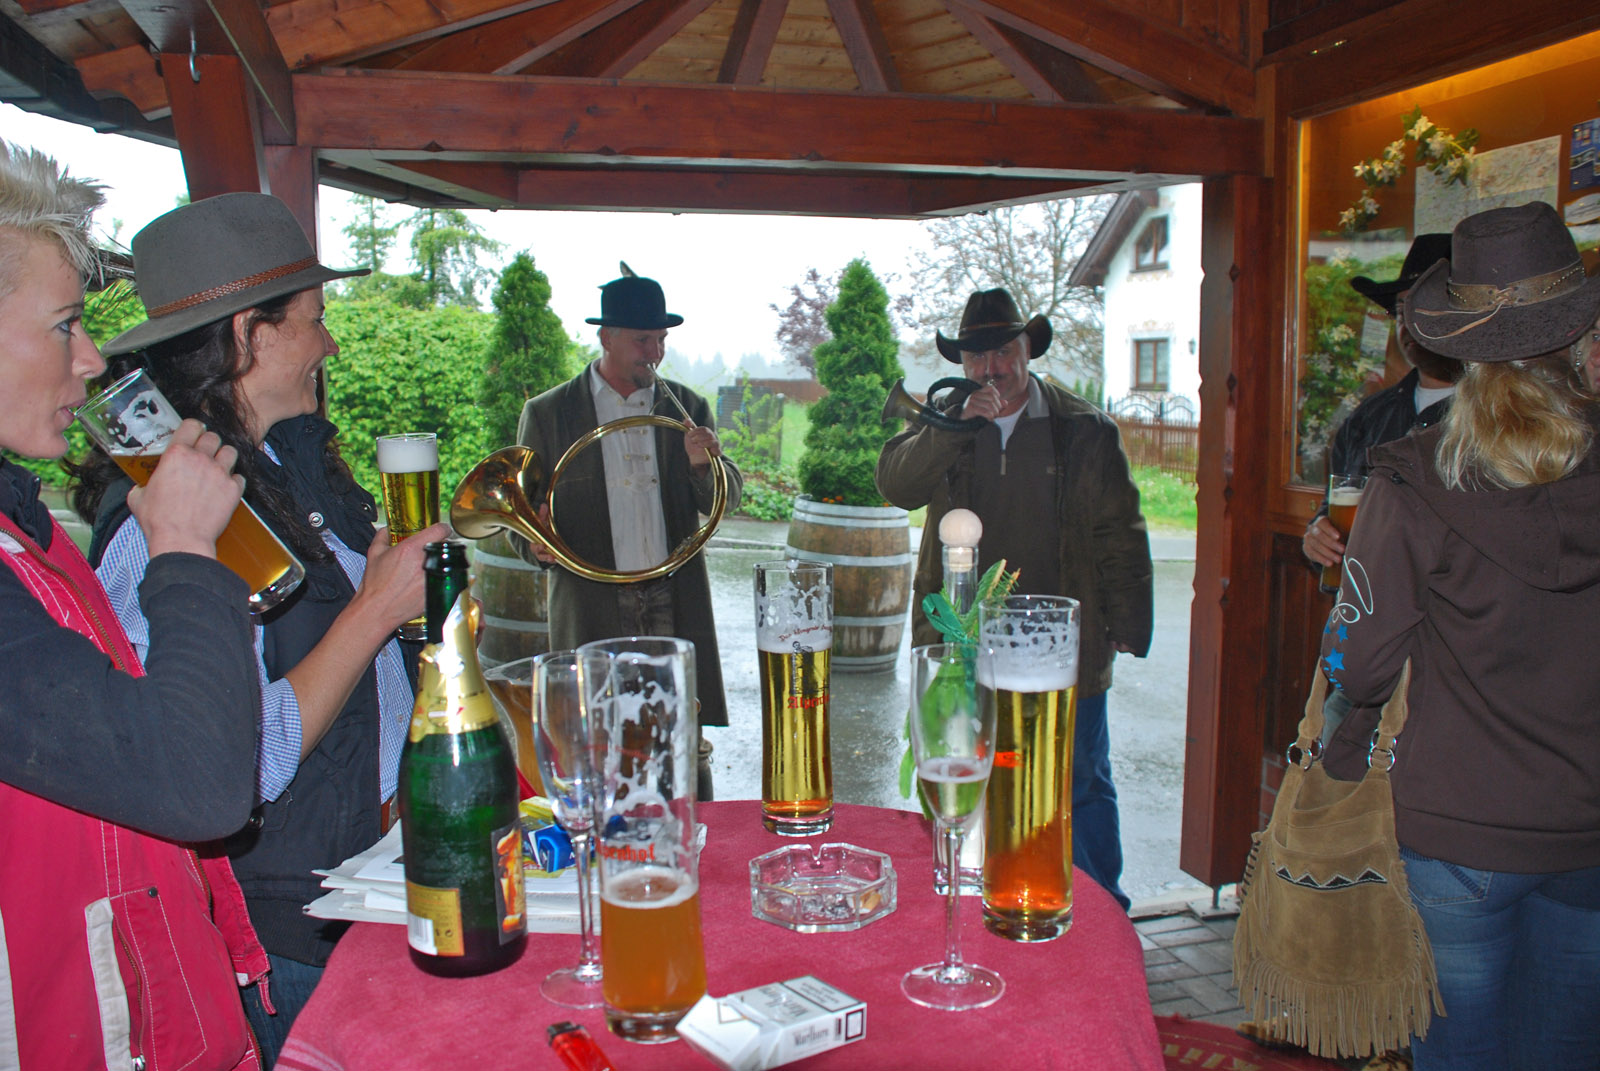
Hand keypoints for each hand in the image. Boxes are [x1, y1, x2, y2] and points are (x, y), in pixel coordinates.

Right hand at [133, 419, 244, 559]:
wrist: (182, 540)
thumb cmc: (158, 520)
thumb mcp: (138, 498)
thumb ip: (142, 484)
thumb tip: (141, 486)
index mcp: (176, 455)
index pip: (192, 425)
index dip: (194, 428)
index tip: (193, 435)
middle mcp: (200, 459)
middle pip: (213, 437)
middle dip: (209, 443)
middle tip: (205, 454)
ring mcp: (220, 473)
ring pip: (231, 451)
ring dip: (224, 457)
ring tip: (218, 468)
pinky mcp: (233, 489)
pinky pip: (240, 477)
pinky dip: (234, 481)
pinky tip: (225, 488)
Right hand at [354, 521, 451, 633]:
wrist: (377, 610)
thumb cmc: (375, 585)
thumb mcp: (374, 554)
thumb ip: (382, 536)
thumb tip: (386, 530)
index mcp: (411, 548)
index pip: (440, 530)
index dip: (442, 529)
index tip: (441, 532)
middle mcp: (425, 561)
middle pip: (446, 546)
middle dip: (440, 548)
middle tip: (432, 553)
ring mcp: (433, 577)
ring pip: (450, 563)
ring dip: (443, 564)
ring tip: (431, 569)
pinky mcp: (437, 592)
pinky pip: (448, 580)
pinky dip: (442, 579)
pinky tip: (429, 582)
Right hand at [529, 502, 555, 563]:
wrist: (538, 537)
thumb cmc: (540, 528)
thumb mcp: (540, 522)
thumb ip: (542, 515)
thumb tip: (544, 505)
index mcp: (533, 539)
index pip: (534, 543)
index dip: (538, 545)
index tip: (543, 545)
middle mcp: (536, 547)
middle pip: (538, 552)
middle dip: (543, 553)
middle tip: (549, 554)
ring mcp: (541, 553)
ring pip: (543, 557)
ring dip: (548, 558)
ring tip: (553, 558)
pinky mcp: (546, 556)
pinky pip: (548, 560)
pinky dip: (551, 560)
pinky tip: (556, 560)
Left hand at [682, 419, 721, 470]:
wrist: (693, 458)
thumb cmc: (693, 446)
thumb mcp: (688, 436)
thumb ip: (688, 426)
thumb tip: (687, 420)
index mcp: (707, 433)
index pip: (704, 429)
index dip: (696, 431)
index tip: (689, 434)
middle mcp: (713, 438)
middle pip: (709, 434)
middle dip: (699, 437)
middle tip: (693, 440)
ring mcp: (716, 445)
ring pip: (714, 442)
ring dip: (704, 443)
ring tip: (698, 445)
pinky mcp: (717, 453)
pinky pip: (718, 450)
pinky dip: (713, 450)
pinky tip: (708, 450)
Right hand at [958, 382, 1004, 422]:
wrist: (960, 420)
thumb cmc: (974, 414)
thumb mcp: (986, 408)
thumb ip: (997, 405)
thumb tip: (1006, 403)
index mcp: (978, 392)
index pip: (990, 388)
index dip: (997, 394)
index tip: (997, 403)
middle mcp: (975, 394)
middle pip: (992, 398)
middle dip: (998, 407)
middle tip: (997, 414)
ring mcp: (972, 401)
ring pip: (990, 405)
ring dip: (994, 413)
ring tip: (993, 417)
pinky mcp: (970, 408)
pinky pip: (985, 411)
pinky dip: (990, 416)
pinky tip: (989, 419)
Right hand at [1302, 515, 1343, 567]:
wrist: (1327, 540)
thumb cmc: (1339, 532)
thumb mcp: (1343, 527)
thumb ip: (1348, 527)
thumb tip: (1358, 529)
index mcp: (1321, 521)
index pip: (1322, 523)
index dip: (1330, 530)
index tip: (1339, 537)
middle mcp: (1312, 528)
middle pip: (1319, 535)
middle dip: (1331, 544)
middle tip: (1343, 550)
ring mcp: (1308, 538)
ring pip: (1315, 546)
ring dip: (1327, 553)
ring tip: (1339, 560)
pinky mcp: (1306, 548)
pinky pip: (1312, 554)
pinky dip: (1321, 559)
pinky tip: (1330, 563)